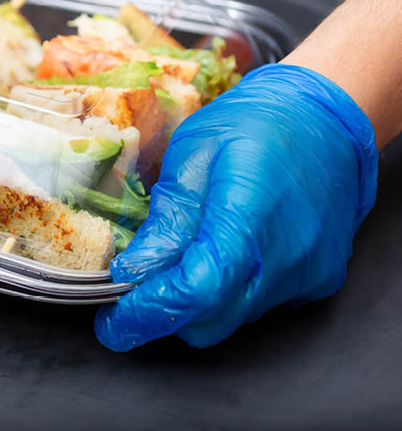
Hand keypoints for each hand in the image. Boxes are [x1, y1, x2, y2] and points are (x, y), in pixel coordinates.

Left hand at [95, 64, 377, 350]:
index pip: (195, 290)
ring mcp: (307, 272)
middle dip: (164, 316)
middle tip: (134, 292)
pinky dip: (230, 292)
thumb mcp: (193, 155)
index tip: (113, 323)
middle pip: (211, 320)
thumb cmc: (255, 123)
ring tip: (181, 259)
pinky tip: (223, 253)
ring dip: (198, 302)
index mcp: (248, 217)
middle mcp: (285, 257)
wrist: (326, 116)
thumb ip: (167, 219)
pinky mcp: (318, 279)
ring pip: (234, 317)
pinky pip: (261, 305)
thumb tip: (132, 271)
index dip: (147, 314)